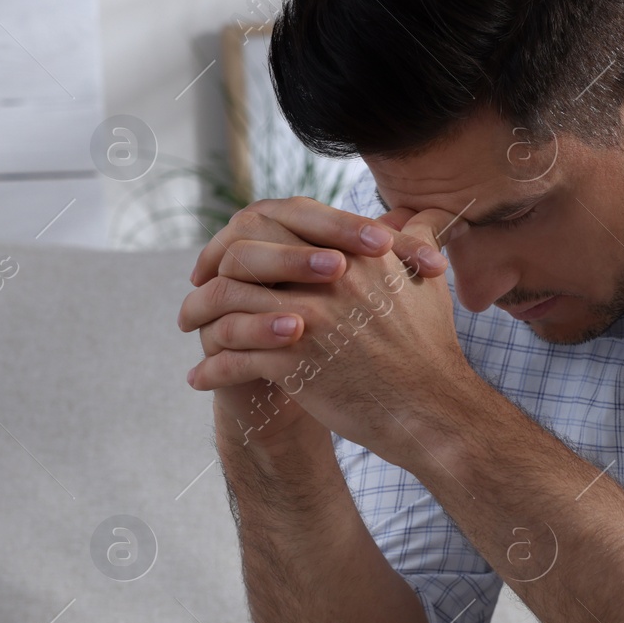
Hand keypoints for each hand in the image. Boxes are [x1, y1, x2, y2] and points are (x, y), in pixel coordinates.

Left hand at [180, 197, 458, 457]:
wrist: (432, 409)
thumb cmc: (429, 348)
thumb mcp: (427, 283)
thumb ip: (415, 239)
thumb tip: (410, 214)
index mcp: (354, 252)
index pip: (278, 226)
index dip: (244, 239)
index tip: (226, 258)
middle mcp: (328, 278)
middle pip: (242, 259)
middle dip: (210, 275)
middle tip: (196, 295)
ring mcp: (309, 319)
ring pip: (227, 305)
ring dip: (200, 320)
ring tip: (191, 334)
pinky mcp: (295, 363)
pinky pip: (232, 357)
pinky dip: (211, 369)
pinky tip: (201, 377)